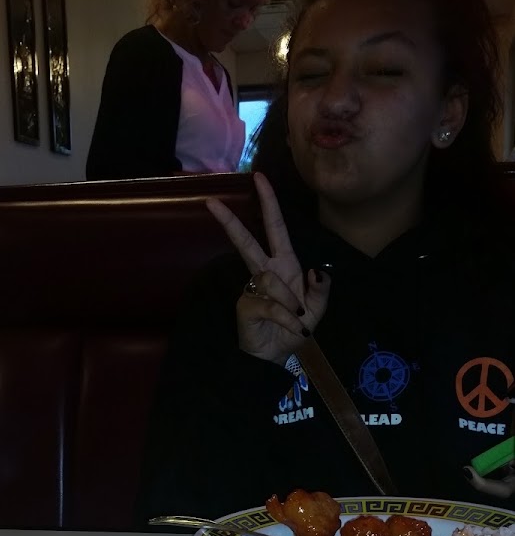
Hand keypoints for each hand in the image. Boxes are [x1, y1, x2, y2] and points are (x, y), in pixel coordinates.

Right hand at [206, 172, 329, 365]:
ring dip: (291, 303)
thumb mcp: (318, 310)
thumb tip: (315, 269)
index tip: (259, 178)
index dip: (269, 203)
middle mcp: (267, 272)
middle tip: (212, 201)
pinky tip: (293, 328)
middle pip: (247, 242)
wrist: (278, 357)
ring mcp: (254, 289)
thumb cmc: (295, 330)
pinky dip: (287, 317)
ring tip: (298, 322)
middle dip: (231, 222)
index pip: (275, 228)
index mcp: (285, 265)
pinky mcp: (246, 306)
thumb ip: (322, 290)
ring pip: (271, 280)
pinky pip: (270, 304)